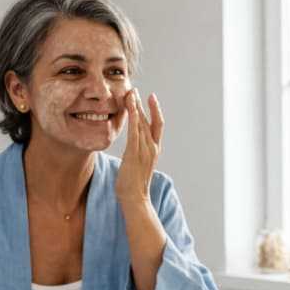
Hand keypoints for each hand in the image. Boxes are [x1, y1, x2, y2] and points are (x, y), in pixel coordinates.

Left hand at [115, 88, 163, 204]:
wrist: (135, 199)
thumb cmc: (133, 186)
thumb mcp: (138, 166)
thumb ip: (137, 154)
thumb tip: (132, 149)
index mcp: (154, 150)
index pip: (157, 125)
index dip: (155, 110)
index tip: (151, 97)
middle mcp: (152, 148)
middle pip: (150, 120)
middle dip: (143, 104)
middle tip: (137, 90)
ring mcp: (144, 150)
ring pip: (142, 123)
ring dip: (136, 107)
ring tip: (131, 93)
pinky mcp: (134, 154)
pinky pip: (135, 133)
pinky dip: (135, 119)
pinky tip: (132, 109)